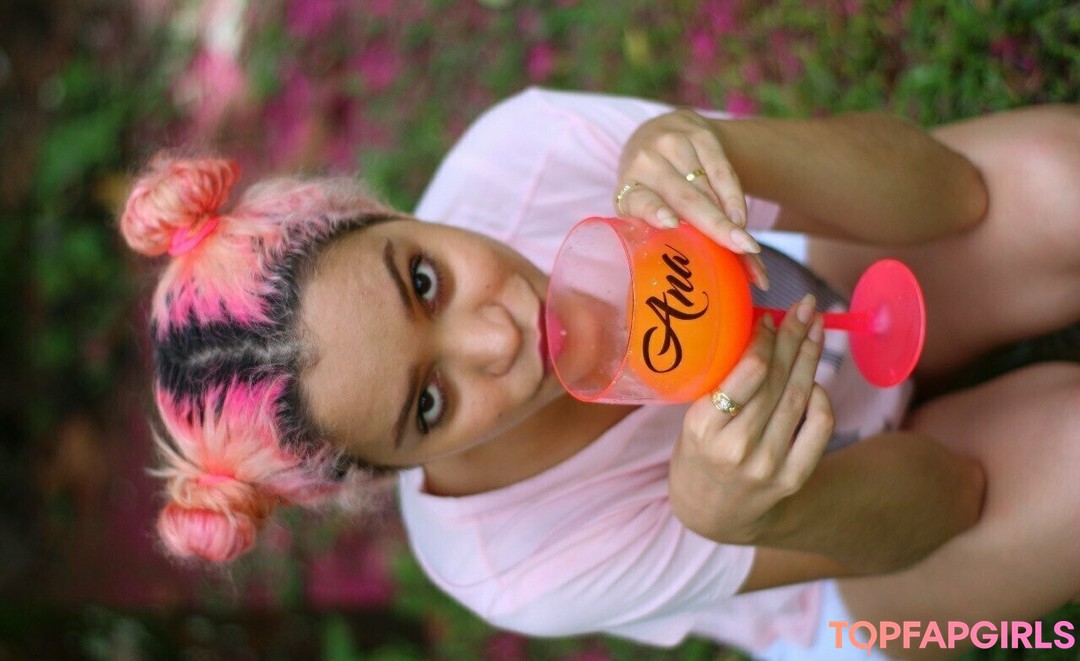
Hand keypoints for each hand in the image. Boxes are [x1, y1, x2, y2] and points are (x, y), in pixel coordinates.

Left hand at [616, 109, 768, 289]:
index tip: (670, 224)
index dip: (655, 211)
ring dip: (732, 220)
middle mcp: (647, 162)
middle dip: (716, 226)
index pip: (641, 201)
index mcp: (628, 189)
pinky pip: (724, 172)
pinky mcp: (701, 135)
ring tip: (748, 249)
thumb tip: (697, 280)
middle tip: (742, 250)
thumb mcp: (645, 208)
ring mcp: (674, 144)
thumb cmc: (652, 188)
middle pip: (687, 199)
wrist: (660, 132)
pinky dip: (736, 198)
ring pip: (710, 188)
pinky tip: (742, 220)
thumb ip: (662, 234)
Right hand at [667, 294, 833, 543]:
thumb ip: (722, 386)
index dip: (764, 339)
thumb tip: (760, 328)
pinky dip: (820, 397)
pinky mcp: (793, 477)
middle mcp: (737, 447)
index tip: (770, 317)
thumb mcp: (693, 422)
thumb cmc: (700, 455)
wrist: (714, 513)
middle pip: (776, 380)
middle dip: (793, 337)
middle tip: (805, 307)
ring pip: (798, 396)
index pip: (746, 374)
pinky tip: (814, 378)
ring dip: (810, 356)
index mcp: (703, 429)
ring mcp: (768, 464)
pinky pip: (818, 426)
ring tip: (817, 328)